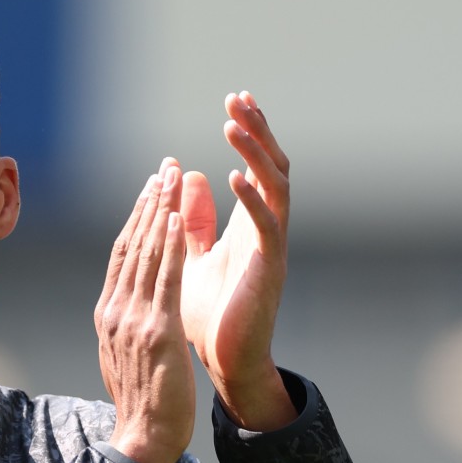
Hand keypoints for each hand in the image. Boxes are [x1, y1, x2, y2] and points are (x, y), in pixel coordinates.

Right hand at [94, 163, 194, 462]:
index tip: (152, 189)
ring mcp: (133, 321)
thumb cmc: (141, 401)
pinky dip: (171, 246)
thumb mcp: (125, 354)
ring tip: (173, 178)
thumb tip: (125, 304)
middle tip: (164, 167)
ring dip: (161, 211)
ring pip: (147, 255)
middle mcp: (115, 311)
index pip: (122, 256)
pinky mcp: (157, 332)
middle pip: (132, 245)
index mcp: (108, 314)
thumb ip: (125, 323)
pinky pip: (165, 281)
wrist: (144, 437)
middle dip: (149, 203)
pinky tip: (178, 217)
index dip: (137, 218)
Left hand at [177, 91, 295, 429]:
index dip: (250, 134)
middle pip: (272, 167)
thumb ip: (193, 220)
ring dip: (256, 154)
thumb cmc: (210, 315)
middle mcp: (266, 230)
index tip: (236, 100)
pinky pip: (266, 227)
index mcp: (249, 225)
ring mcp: (271, 247)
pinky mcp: (269, 269)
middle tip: (239, 99)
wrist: (224, 362)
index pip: (257, 167)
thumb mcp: (193, 257)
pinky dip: (253, 200)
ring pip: (275, 188)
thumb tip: (186, 176)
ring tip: (235, 125)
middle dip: (258, 132)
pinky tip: (234, 177)